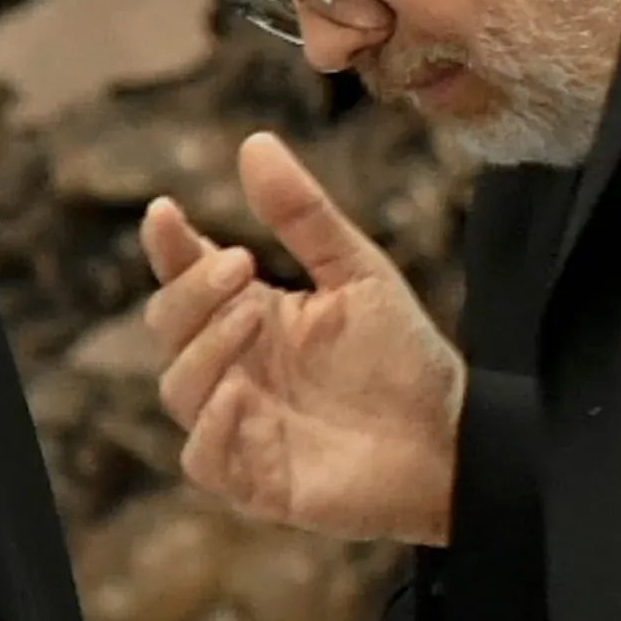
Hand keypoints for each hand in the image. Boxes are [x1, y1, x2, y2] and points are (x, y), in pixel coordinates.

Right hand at [134, 137, 469, 543]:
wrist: (454, 444)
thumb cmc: (404, 359)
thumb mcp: (360, 275)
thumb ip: (304, 216)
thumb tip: (255, 142)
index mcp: (248, 315)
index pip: (184, 277)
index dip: (167, 247)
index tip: (167, 212)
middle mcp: (231, 366)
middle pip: (166, 325)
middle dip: (191, 293)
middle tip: (241, 264)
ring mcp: (235, 422)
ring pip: (177, 386)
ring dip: (205, 348)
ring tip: (252, 319)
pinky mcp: (251, 477)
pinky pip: (202, 455)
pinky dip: (212, 426)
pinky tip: (241, 398)